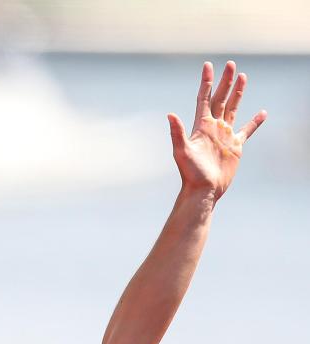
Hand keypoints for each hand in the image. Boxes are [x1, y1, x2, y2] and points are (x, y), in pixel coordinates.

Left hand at [167, 60, 266, 202]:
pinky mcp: (235, 146)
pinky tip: (262, 113)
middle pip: (221, 98)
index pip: (204, 98)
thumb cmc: (191, 173)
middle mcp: (213, 127)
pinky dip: (255, 122)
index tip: (208, 66)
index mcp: (201, 126)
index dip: (206, 82)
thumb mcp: (182, 151)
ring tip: (242, 77)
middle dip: (225, 82)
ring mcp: (225, 136)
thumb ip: (177, 132)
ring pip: (232, 109)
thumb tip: (170, 114)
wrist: (203, 190)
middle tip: (231, 64)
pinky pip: (247, 130)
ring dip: (237, 93)